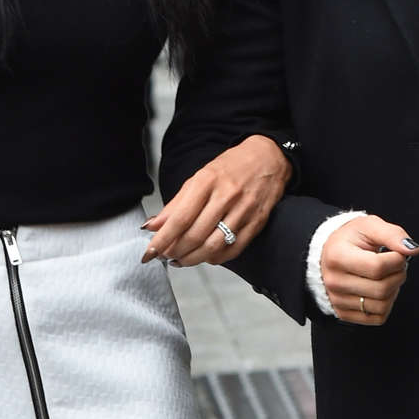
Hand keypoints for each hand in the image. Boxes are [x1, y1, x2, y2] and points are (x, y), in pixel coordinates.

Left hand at [142, 135, 290, 265]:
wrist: (269, 159)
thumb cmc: (231, 168)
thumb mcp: (199, 178)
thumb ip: (176, 204)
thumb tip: (152, 225)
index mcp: (207, 181)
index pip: (180, 218)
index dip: (162, 239)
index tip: (150, 252)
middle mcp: (226, 196)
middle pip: (195, 235)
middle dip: (175, 251)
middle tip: (165, 256)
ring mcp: (243, 211)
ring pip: (213, 246)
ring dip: (193, 259)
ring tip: (182, 260)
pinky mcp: (256, 223)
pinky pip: (233, 249)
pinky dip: (216, 258)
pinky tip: (206, 256)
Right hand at [319, 214, 418, 325]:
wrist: (329, 254)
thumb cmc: (350, 239)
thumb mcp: (369, 226)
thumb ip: (392, 234)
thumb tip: (413, 250)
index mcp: (337, 256)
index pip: (378, 267)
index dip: (397, 260)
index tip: (397, 253)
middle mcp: (334, 282)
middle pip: (381, 289)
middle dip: (399, 276)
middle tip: (396, 265)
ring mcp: (337, 300)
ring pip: (382, 305)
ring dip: (394, 290)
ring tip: (389, 277)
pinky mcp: (344, 313)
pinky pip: (378, 317)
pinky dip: (387, 304)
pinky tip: (382, 290)